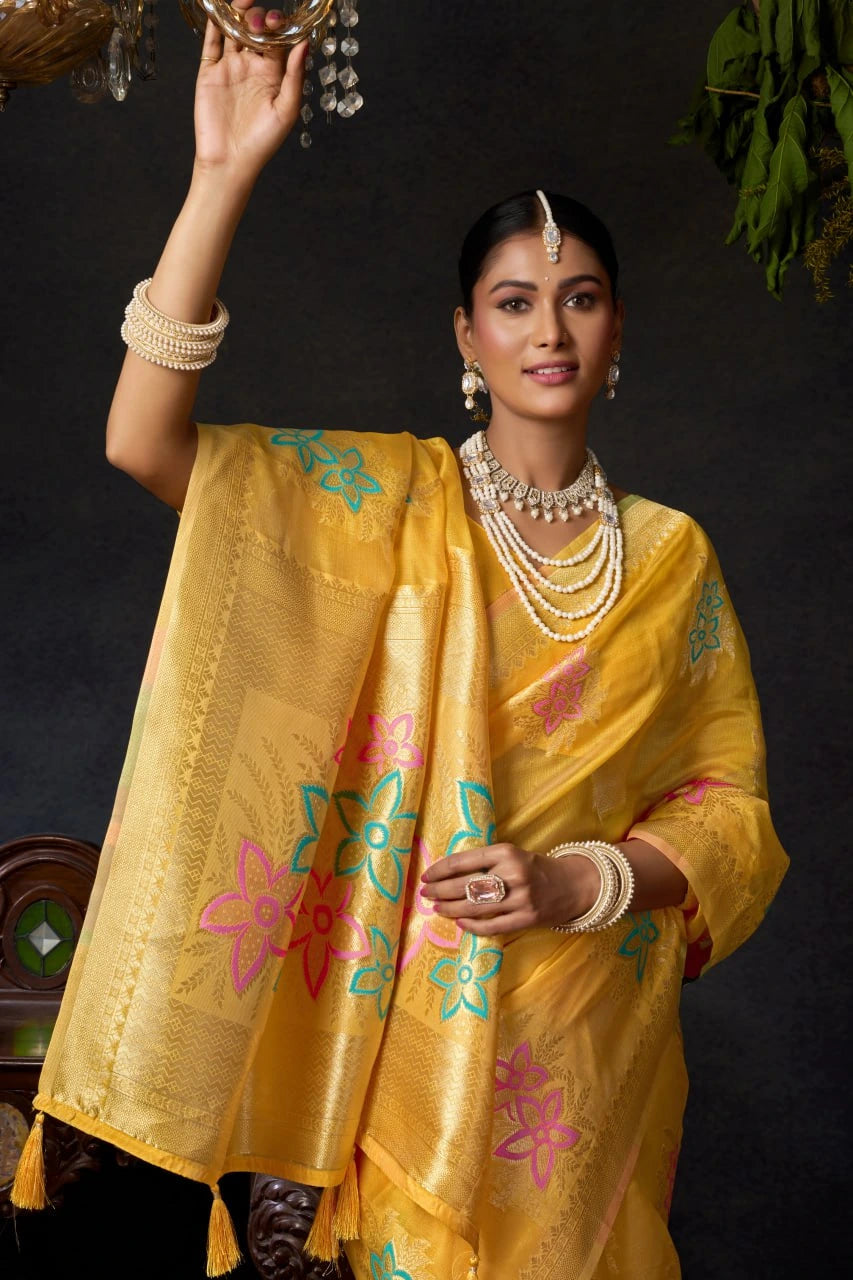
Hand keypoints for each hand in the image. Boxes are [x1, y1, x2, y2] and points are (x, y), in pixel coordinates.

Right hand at [193, 2, 308, 181]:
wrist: (229, 161)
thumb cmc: (262, 141)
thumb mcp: (286, 110)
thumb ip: (295, 75)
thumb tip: (304, 42)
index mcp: (274, 74)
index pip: (279, 40)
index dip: (280, 26)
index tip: (278, 21)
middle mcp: (253, 66)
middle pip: (256, 29)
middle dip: (259, 17)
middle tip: (259, 19)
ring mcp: (230, 66)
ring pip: (234, 29)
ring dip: (238, 13)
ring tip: (242, 2)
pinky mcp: (209, 71)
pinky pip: (211, 41)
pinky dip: (213, 21)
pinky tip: (217, 7)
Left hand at [420, 842, 599, 935]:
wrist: (572, 885)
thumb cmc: (534, 868)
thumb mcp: (512, 855)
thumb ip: (485, 863)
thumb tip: (446, 874)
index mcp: (506, 852)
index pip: (464, 861)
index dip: (441, 870)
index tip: (426, 876)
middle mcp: (513, 874)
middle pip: (466, 885)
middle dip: (440, 890)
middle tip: (426, 894)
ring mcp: (521, 898)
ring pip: (475, 907)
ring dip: (451, 909)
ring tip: (437, 908)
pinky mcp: (526, 919)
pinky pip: (492, 926)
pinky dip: (472, 926)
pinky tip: (460, 922)